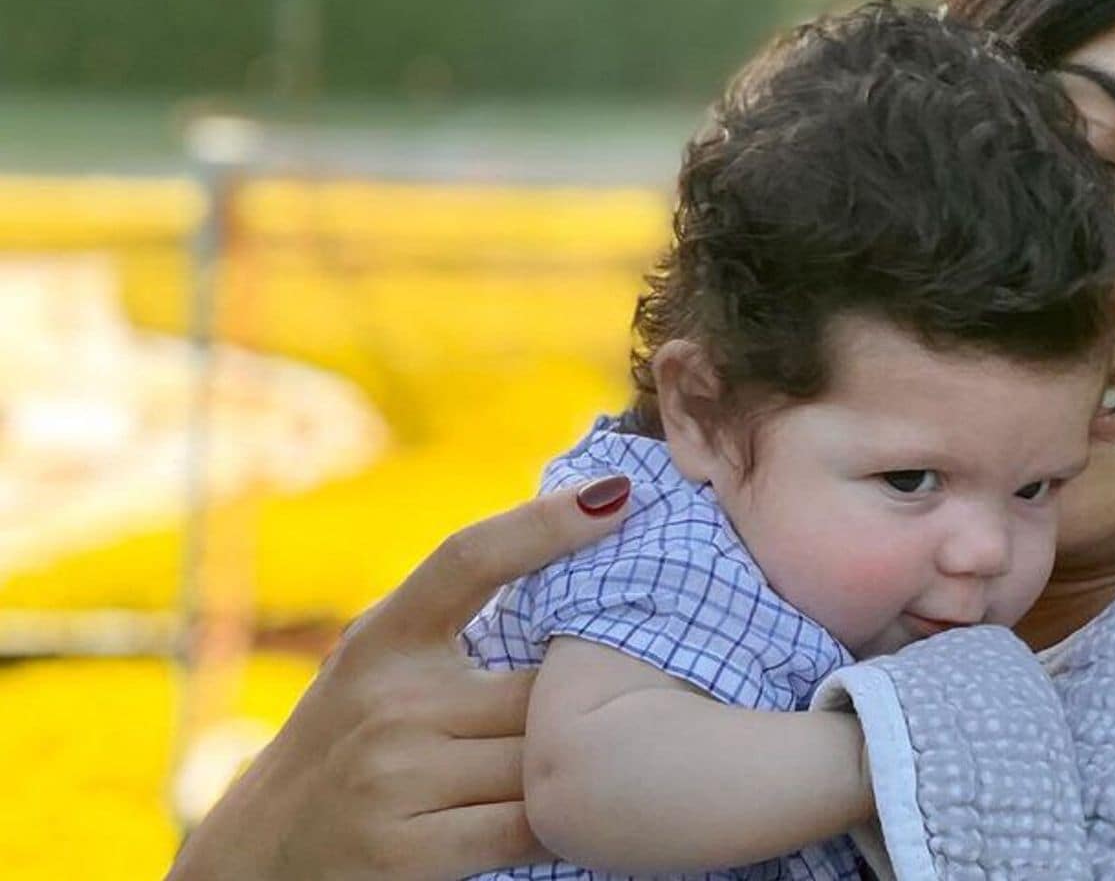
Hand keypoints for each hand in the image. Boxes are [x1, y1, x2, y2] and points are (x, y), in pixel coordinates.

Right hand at [166, 476, 630, 880]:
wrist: (257, 865)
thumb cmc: (349, 753)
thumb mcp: (379, 673)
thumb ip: (450, 633)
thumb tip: (573, 562)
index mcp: (383, 641)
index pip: (468, 558)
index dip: (544, 523)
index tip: (616, 494)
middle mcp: (387, 700)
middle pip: (541, 686)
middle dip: (585, 700)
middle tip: (634, 701)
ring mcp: (395, 776)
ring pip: (542, 758)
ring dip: (574, 767)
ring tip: (601, 767)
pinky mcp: (408, 852)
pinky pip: (528, 826)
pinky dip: (559, 823)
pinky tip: (570, 820)